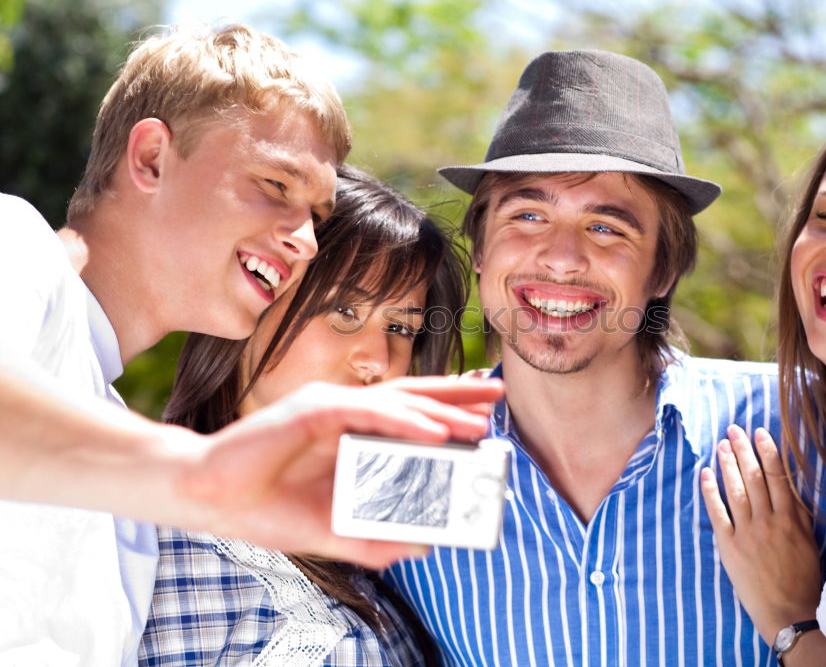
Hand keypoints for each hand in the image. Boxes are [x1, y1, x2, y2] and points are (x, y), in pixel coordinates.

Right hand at [171, 377, 503, 566]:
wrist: (211, 499)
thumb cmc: (266, 508)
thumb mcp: (332, 532)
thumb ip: (376, 537)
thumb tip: (425, 546)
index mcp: (351, 435)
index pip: (409, 416)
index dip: (447, 411)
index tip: (485, 417)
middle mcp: (346, 414)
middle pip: (412, 399)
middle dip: (457, 398)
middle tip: (498, 396)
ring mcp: (330, 407)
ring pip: (397, 402)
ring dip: (441, 411)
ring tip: (480, 424)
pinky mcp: (312, 410)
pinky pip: (369, 411)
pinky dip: (404, 419)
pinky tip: (436, 430)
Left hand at [700, 425, 820, 643]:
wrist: (788, 612)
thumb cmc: (802, 577)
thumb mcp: (809, 540)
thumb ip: (798, 512)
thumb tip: (789, 483)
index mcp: (791, 519)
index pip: (778, 477)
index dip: (767, 451)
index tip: (759, 432)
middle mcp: (769, 522)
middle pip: (754, 478)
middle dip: (743, 450)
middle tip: (734, 429)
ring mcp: (747, 533)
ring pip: (736, 491)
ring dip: (727, 464)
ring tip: (721, 444)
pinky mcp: (729, 546)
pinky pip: (717, 513)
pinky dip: (710, 492)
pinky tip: (705, 473)